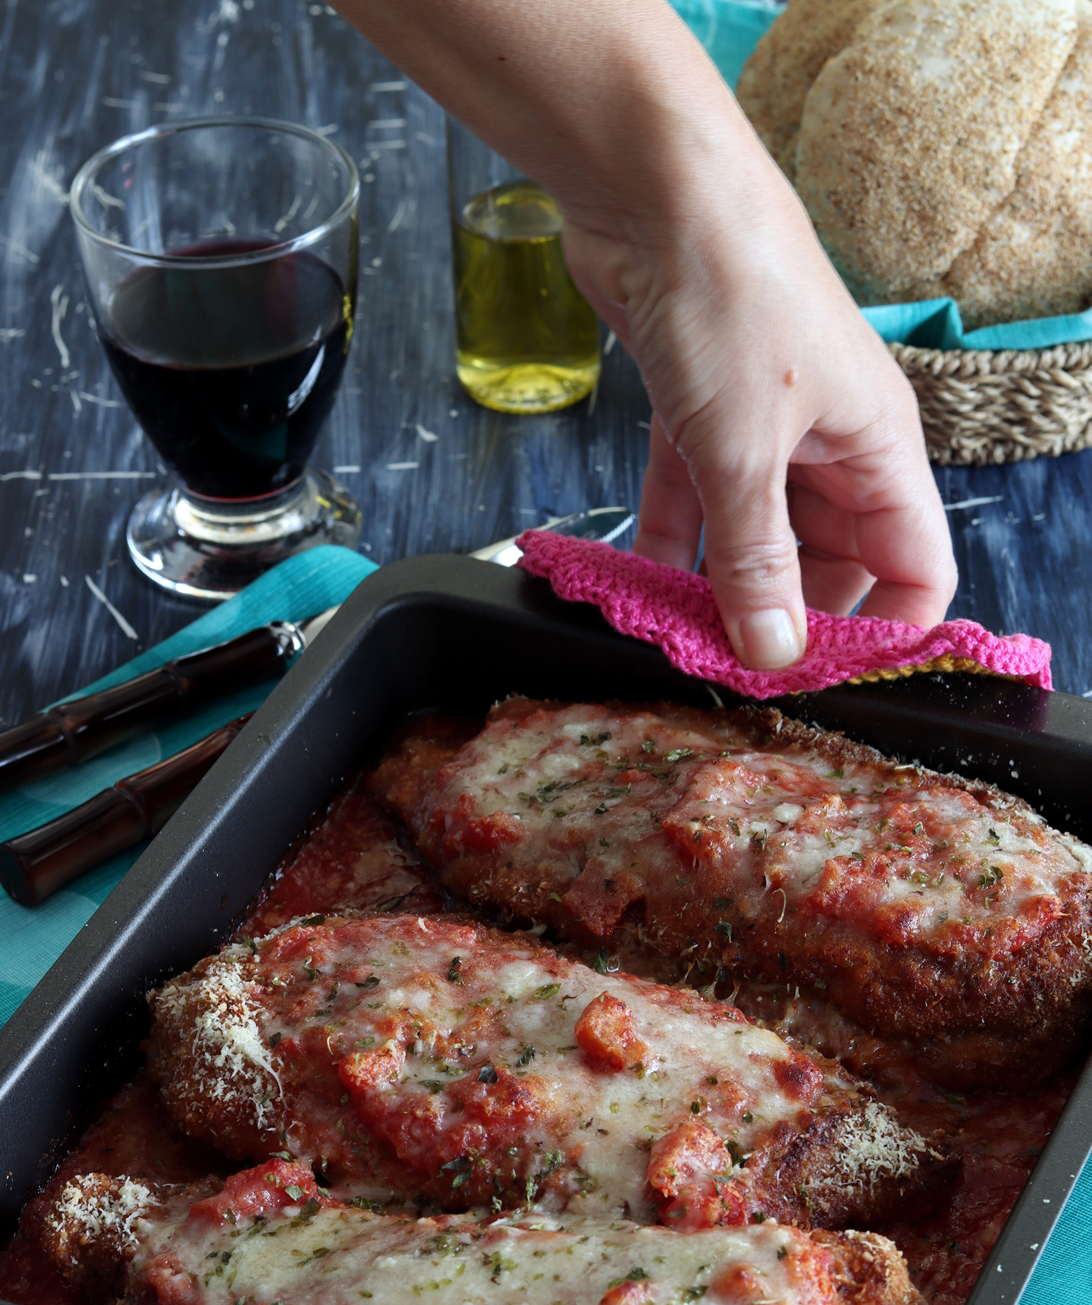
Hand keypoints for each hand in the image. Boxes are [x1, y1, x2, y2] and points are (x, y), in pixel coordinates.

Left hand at [327, 0, 956, 669]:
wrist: (651, 188)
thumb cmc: (730, 294)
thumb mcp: (744, 451)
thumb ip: (757, 561)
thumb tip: (776, 653)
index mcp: (877, 449)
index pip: (913, 567)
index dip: (878, 633)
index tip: (819, 684)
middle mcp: (830, 443)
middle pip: (830, 562)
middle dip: (787, 618)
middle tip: (734, 671)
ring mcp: (763, 426)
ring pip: (756, 534)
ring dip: (721, 586)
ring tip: (680, 640)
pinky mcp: (699, 410)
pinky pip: (695, 497)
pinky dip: (670, 538)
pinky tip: (640, 582)